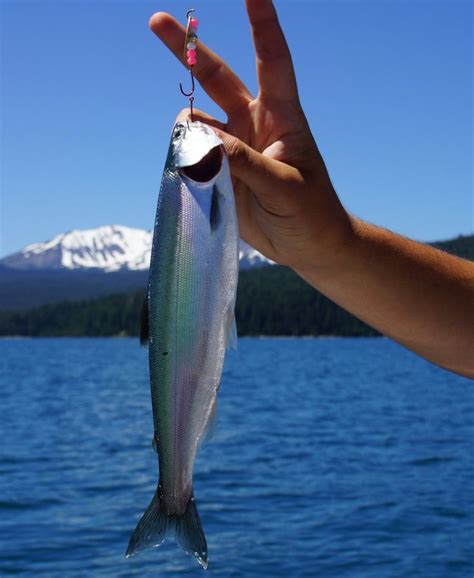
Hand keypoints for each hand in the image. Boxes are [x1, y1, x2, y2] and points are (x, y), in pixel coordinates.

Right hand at [149, 0, 352, 272]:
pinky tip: (194, 178)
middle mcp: (253, 123)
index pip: (271, 59)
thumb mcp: (284, 187)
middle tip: (155, 21)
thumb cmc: (311, 212)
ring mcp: (233, 146)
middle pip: (216, 76)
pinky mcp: (219, 171)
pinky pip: (191, 153)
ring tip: (203, 169)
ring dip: (187, 134)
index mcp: (280, 117)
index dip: (262, 23)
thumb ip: (244, 162)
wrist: (308, 246)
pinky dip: (184, 159)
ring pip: (195, 121)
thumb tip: (201, 139)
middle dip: (187, 49)